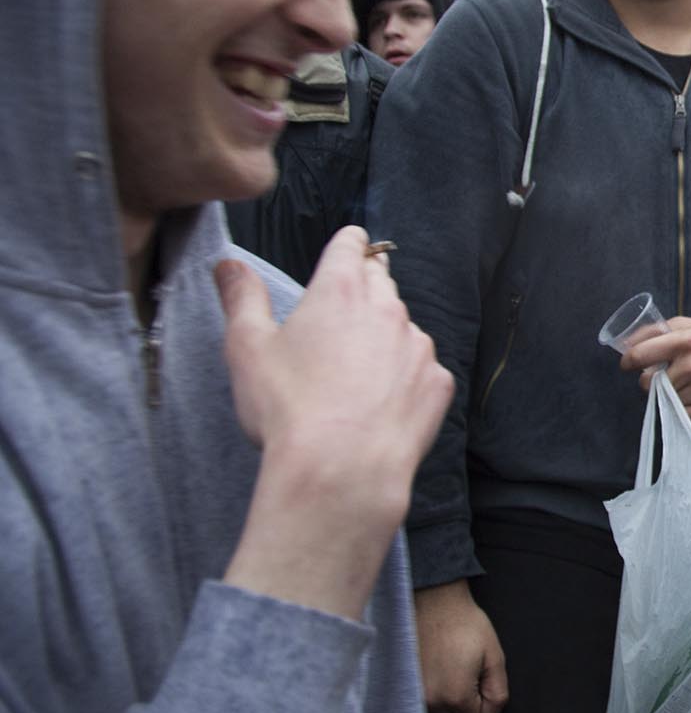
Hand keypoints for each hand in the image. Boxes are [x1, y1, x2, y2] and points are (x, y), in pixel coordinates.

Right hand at [217, 227, 453, 619]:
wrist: (341, 469)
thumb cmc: (287, 408)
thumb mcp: (247, 349)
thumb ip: (242, 299)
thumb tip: (229, 264)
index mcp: (340, 290)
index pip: (352, 244)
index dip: (347, 245)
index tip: (345, 251)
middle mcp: (388, 309)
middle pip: (381, 280)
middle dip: (364, 289)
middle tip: (341, 316)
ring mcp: (420, 346)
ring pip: (404, 327)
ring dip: (385, 337)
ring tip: (354, 374)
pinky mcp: (438, 382)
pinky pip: (423, 370)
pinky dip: (405, 379)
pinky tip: (380, 405)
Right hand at [415, 580, 509, 712]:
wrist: (435, 603)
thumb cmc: (466, 625)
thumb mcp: (494, 656)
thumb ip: (497, 693)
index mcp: (456, 696)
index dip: (485, 702)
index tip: (481, 678)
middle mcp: (432, 702)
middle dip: (467, 704)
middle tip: (468, 672)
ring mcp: (415, 695)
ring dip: (449, 700)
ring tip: (452, 668)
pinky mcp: (404, 686)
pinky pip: (425, 703)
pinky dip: (434, 693)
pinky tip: (438, 669)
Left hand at [620, 317, 690, 423]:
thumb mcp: (689, 325)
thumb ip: (656, 331)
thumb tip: (625, 344)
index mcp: (685, 341)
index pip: (640, 355)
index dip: (629, 361)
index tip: (629, 364)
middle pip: (648, 384)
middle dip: (650, 380)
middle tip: (663, 374)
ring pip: (664, 400)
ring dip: (669, 394)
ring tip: (686, 382)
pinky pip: (679, 415)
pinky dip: (681, 407)